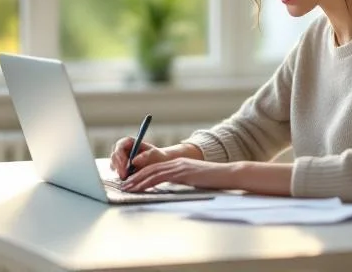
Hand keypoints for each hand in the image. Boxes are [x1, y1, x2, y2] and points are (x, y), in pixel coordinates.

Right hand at [109, 137, 171, 179]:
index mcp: (129, 141)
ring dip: (119, 171)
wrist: (159, 163)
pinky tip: (127, 179)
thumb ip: (145, 156)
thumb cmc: (157, 156)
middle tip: (124, 175)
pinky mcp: (120, 167)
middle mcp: (122, 149)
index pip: (119, 146)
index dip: (120, 155)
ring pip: (113, 164)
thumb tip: (133, 161)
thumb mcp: (154, 154)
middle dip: (118, 166)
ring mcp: (120, 158)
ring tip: (127, 178)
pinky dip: (120, 175)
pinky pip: (116, 171)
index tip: (125, 165)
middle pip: (114, 156)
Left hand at [120, 158, 240, 191]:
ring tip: (127, 188)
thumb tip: (174, 186)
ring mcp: (179, 167)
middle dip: (135, 177)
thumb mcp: (195, 179)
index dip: (142, 175)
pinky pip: (160, 177)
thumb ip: (183, 180)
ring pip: (152, 173)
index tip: (132, 182)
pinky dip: (148, 183)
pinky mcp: (182, 173)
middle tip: (124, 185)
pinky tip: (140, 188)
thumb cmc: (214, 180)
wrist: (227, 175)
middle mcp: (177, 163)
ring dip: (138, 181)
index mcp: (179, 164)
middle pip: (151, 169)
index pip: (156, 168)